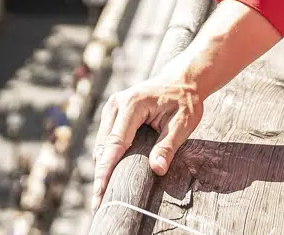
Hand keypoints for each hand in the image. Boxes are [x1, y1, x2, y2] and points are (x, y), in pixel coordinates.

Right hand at [90, 69, 204, 207]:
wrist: (181, 80)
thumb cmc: (184, 101)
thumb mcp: (184, 123)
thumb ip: (169, 145)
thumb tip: (157, 169)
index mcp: (132, 104)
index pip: (115, 143)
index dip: (106, 170)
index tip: (100, 192)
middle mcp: (116, 104)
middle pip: (104, 146)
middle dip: (100, 175)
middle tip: (98, 203)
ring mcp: (112, 107)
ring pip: (102, 144)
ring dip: (101, 168)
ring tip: (101, 195)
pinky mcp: (113, 113)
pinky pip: (106, 139)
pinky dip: (106, 158)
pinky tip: (108, 176)